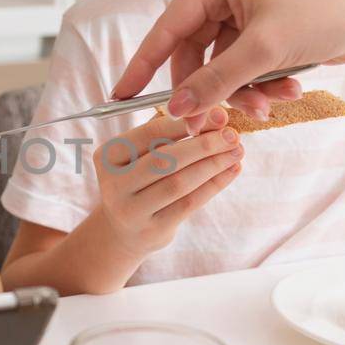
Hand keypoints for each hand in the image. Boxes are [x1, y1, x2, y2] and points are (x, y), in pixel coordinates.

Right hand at [91, 110, 243, 257]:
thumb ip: (166, 133)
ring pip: (179, 183)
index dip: (185, 123)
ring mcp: (131, 210)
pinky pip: (189, 203)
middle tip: (232, 134)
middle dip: (203, 145)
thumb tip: (212, 114)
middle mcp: (114, 183)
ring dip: (213, 165)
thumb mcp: (140, 154)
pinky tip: (231, 170)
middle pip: (165, 160)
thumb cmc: (138, 180)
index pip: (149, 134)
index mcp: (108, 155)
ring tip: (237, 151)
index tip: (216, 113)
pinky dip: (214, 184)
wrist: (124, 229)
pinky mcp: (152, 230)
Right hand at [110, 0, 344, 127]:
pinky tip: (289, 89)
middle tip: (214, 123)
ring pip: (221, 65)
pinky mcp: (265, 30)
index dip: (143, 64)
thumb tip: (177, 109)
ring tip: (271, 105)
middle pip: (194, 52)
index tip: (122, 95)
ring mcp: (246, 11)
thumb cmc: (325, 14)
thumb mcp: (264, 52)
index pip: (167, 27)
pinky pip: (245, 66)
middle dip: (211, 89)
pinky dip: (261, 84)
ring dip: (242, 91)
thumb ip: (215, 82)